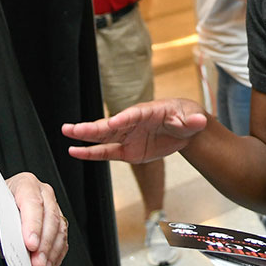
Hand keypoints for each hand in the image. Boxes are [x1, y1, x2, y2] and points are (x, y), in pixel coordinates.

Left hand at [0, 172, 68, 265]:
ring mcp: (52, 209)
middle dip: (44, 244)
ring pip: (59, 230)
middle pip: (50, 218)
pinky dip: (56, 256)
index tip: (30, 245)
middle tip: (37, 262)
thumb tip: (10, 236)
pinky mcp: (56, 226)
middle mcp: (43, 194)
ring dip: (52, 253)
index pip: (33, 203)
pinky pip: (62, 241)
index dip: (33, 225)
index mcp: (25, 183)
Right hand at [63, 98, 207, 163]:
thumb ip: (191, 120)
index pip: (133, 115)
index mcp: (148, 112)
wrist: (185, 129)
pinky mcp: (127, 150)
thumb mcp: (192, 118)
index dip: (122, 119)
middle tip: (72, 128)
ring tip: (66, 133)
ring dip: (85, 137)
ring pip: (103, 138)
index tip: (111, 124)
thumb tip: (199, 121)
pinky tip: (75, 152)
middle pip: (110, 125)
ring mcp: (128, 136)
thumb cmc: (187, 117)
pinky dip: (92, 153)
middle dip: (91, 127)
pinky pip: (107, 152)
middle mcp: (133, 123)